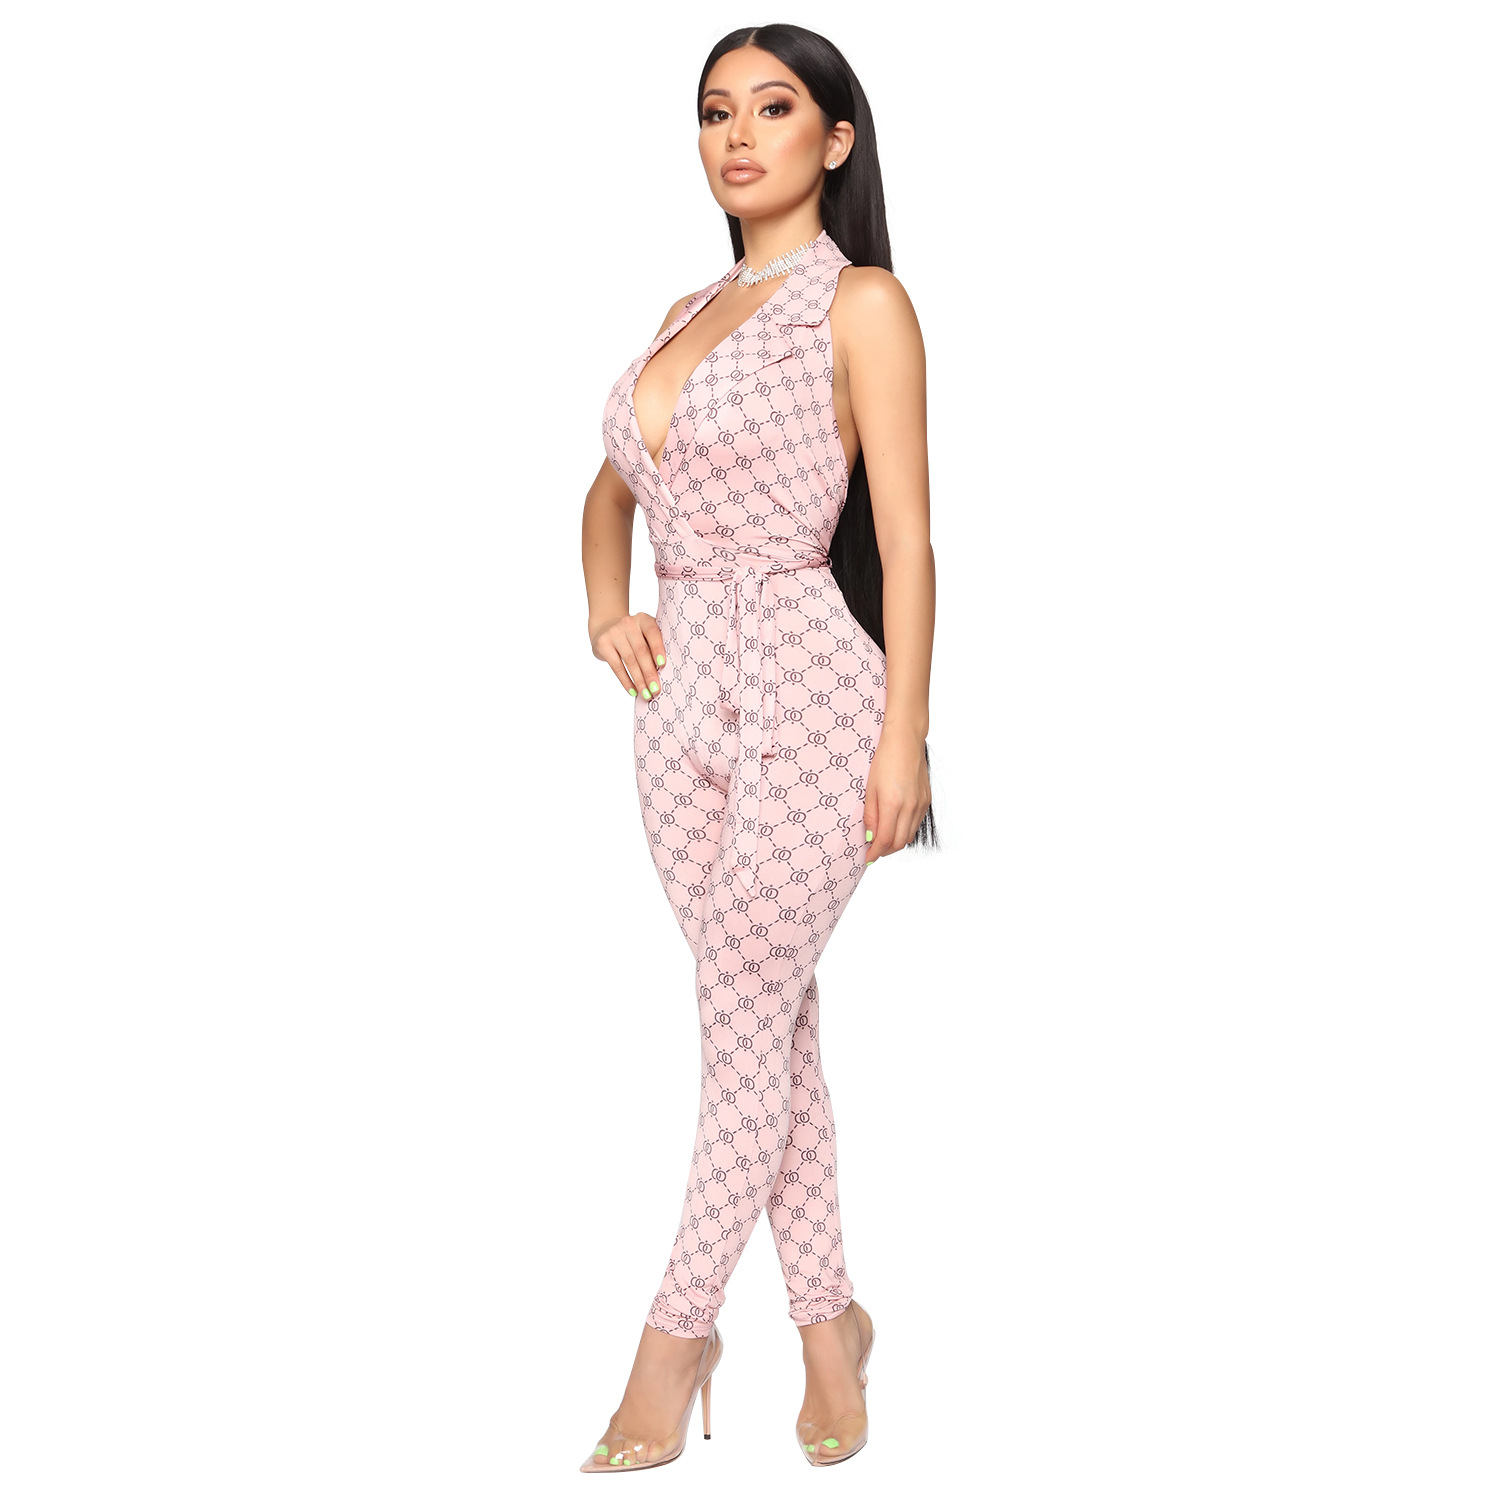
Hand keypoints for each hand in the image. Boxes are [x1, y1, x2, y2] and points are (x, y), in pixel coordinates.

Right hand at [592, 612, 665, 699]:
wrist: (605, 626)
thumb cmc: (632, 636)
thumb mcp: (643, 634)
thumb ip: (653, 647)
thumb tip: (663, 674)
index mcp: (643, 619)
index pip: (652, 633)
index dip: (658, 649)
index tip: (662, 665)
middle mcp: (628, 623)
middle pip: (641, 651)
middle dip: (650, 673)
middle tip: (656, 690)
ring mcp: (614, 632)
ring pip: (629, 661)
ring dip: (639, 680)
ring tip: (646, 694)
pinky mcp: (602, 644)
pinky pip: (616, 666)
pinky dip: (626, 681)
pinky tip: (633, 691)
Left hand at [862, 726, 930, 864]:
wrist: (906, 741)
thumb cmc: (885, 760)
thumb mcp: (870, 788)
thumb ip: (871, 815)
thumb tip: (870, 836)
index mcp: (893, 804)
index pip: (885, 840)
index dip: (875, 852)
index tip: (867, 858)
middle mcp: (910, 807)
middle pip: (899, 842)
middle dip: (885, 851)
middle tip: (873, 851)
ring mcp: (920, 804)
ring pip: (909, 835)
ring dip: (896, 843)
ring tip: (882, 841)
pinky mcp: (926, 800)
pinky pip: (915, 824)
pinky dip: (905, 831)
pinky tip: (895, 827)